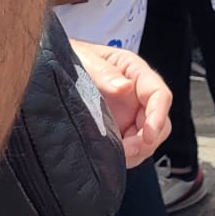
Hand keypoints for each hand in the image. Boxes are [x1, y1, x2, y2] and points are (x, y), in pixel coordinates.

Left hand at [70, 41, 172, 167]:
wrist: (54, 70)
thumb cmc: (72, 58)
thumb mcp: (85, 60)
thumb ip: (104, 72)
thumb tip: (124, 87)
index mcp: (135, 72)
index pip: (159, 94)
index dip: (158, 116)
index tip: (148, 135)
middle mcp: (137, 95)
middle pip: (160, 122)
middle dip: (146, 140)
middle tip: (126, 151)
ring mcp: (129, 115)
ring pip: (148, 139)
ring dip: (136, 152)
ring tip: (114, 155)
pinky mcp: (118, 131)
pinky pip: (132, 149)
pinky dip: (126, 157)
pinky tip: (110, 157)